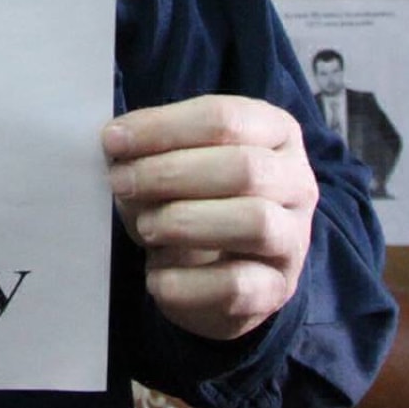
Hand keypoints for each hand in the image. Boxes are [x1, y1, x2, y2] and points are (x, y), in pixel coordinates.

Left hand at [101, 95, 315, 341]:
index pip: (225, 118)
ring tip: (145, 227)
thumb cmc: (191, 198)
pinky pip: (238, 286)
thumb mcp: (171, 164)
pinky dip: (188, 282)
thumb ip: (149, 152)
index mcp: (275, 132)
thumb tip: (117, 146)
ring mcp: (294, 238)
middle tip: (120, 183)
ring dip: (186, 222)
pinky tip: (156, 276)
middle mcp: (297, 181)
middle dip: (171, 173)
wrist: (217, 271)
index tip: (112, 140)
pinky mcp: (278, 289)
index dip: (163, 127)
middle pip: (244, 167)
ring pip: (255, 222)